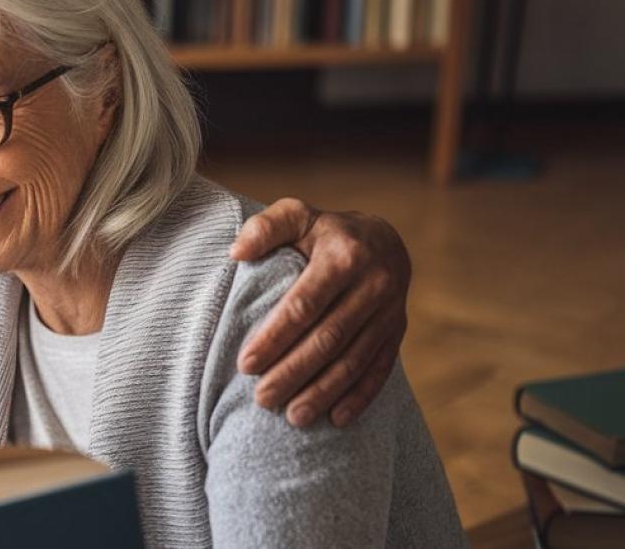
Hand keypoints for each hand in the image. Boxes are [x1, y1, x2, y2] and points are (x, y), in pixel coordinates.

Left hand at [229, 198, 410, 428]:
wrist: (383, 238)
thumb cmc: (324, 231)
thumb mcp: (296, 215)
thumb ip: (265, 228)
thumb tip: (235, 253)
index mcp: (344, 255)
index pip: (304, 305)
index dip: (275, 337)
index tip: (246, 365)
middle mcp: (374, 284)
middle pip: (328, 338)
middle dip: (294, 372)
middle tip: (262, 399)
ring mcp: (390, 311)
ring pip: (354, 359)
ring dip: (324, 392)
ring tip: (293, 418)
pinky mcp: (398, 331)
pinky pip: (380, 368)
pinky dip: (359, 396)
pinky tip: (336, 419)